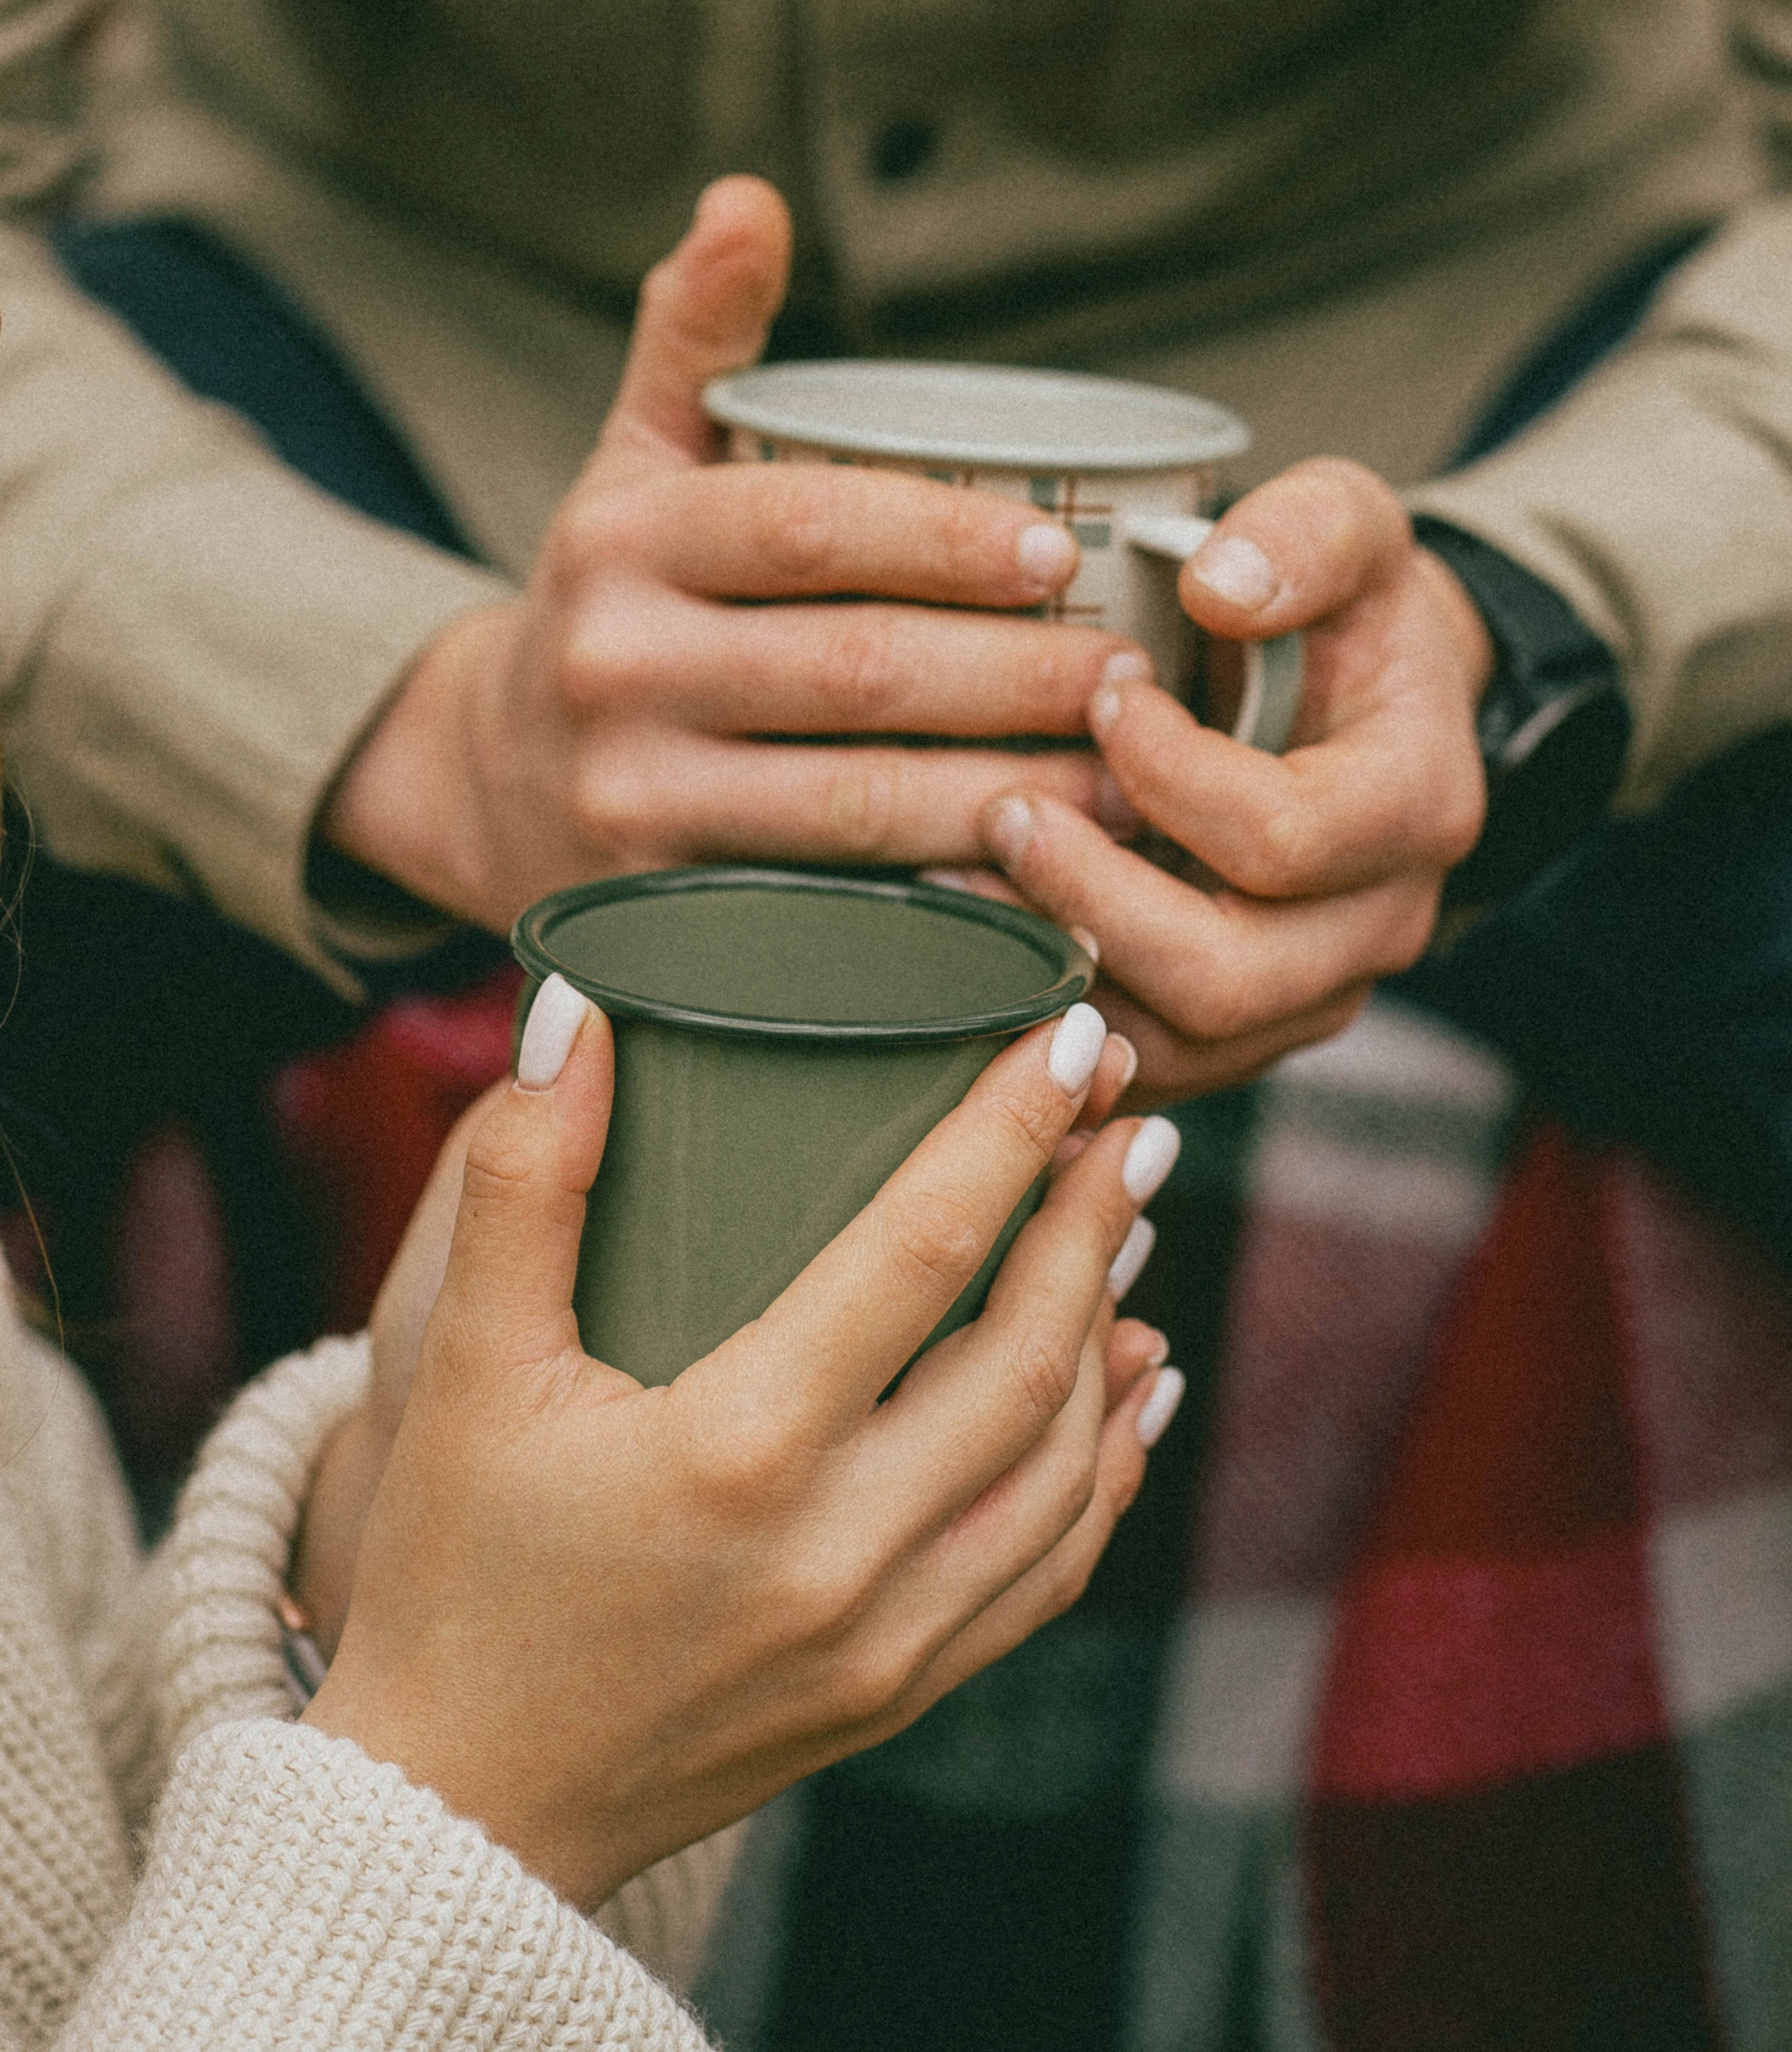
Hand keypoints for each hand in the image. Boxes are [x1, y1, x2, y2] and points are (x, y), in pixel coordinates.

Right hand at [302, 989, 1179, 1909]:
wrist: (455, 1816)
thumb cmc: (455, 1574)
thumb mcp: (466, 1367)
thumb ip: (522, 1177)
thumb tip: (580, 1010)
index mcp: (740, 1451)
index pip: (923, 1251)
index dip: (1009, 1131)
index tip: (1070, 1038)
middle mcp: (839, 1551)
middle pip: (1027, 1352)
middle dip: (1093, 1217)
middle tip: (1132, 1115)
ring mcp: (888, 1637)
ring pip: (1060, 1463)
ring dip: (1109, 1331)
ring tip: (1130, 1226)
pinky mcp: (901, 1692)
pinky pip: (1047, 1569)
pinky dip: (1103, 1467)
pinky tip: (1125, 1391)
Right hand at [322, 178, 1133, 929]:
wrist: (487, 780)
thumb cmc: (613, 601)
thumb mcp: (632, 461)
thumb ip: (696, 335)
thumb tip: (748, 196)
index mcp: (623, 540)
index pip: (808, 526)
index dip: (944, 537)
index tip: (1064, 549)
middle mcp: (612, 667)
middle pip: (854, 670)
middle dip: (1015, 677)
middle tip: (1136, 680)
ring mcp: (629, 802)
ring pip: (853, 804)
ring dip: (1007, 795)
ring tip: (1125, 779)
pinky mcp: (654, 914)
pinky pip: (826, 911)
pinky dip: (940, 908)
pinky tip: (1038, 887)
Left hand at [958, 458, 1492, 1102]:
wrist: (1373, 693)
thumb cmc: (1347, 607)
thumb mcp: (1349, 523)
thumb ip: (1301, 534)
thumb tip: (1219, 586)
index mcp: (1418, 805)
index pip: (1287, 836)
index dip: (1173, 777)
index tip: (1106, 700)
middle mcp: (1380, 923)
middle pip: (1231, 976)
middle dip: (1095, 899)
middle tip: (1005, 811)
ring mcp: (1317, 991)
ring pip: (1184, 1045)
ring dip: (1062, 973)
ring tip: (966, 878)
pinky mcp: (1251, 1026)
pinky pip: (1152, 1066)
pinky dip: (1061, 1022)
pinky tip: (983, 946)